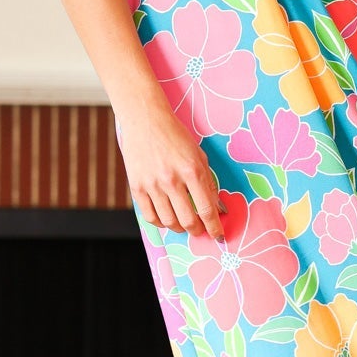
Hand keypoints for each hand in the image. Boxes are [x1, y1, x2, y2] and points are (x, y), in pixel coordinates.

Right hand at [117, 101, 226, 239]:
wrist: (145, 120)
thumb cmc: (176, 136)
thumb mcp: (199, 156)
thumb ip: (208, 183)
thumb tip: (218, 209)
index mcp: (192, 170)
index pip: (207, 209)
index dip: (214, 227)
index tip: (219, 236)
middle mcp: (172, 180)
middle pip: (187, 220)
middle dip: (197, 230)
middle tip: (200, 229)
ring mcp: (152, 185)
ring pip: (168, 222)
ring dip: (180, 228)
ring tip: (184, 223)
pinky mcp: (137, 187)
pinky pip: (150, 216)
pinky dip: (161, 223)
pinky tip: (167, 218)